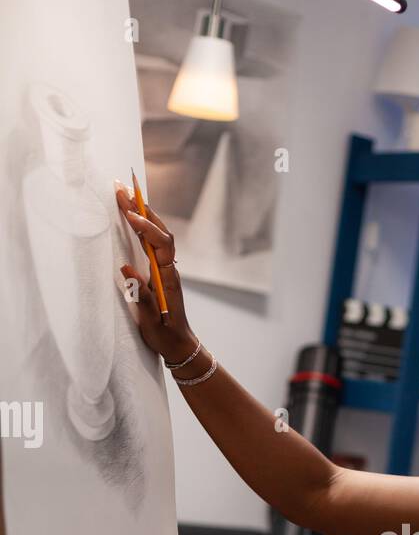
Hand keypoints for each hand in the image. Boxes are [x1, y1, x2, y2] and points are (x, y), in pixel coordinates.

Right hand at [115, 185, 198, 366]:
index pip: (161, 244)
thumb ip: (141, 296)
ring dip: (142, 214)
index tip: (129, 213)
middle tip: (122, 188)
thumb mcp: (151, 321)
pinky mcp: (159, 272)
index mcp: (168, 278)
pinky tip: (132, 218)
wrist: (179, 346)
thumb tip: (126, 268)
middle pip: (160, 232)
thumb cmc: (166, 335)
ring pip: (156, 235)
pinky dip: (142, 227)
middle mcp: (169, 269)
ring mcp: (165, 269)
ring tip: (124, 194)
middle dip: (142, 209)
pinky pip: (152, 243)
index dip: (146, 227)